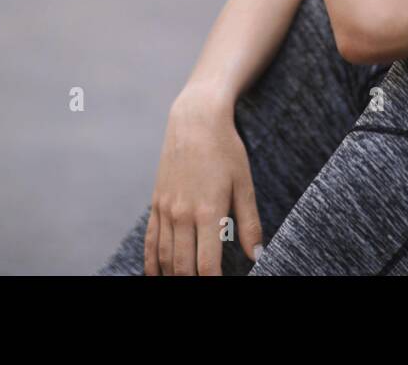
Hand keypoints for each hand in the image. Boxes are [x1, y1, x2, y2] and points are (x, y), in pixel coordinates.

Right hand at [144, 87, 262, 275]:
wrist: (195, 120)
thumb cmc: (226, 149)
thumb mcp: (244, 184)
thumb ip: (250, 223)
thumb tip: (257, 255)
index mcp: (209, 212)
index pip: (207, 265)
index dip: (213, 283)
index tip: (222, 286)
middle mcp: (183, 214)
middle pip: (182, 267)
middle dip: (192, 282)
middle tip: (204, 284)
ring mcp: (166, 209)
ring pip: (164, 257)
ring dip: (173, 276)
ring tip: (184, 283)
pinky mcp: (156, 203)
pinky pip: (150, 241)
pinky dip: (151, 263)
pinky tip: (156, 275)